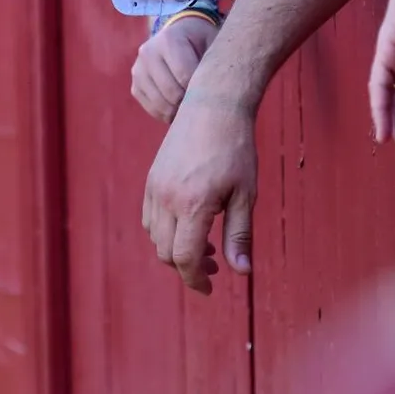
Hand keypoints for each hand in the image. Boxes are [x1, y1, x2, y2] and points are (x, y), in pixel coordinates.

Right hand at [131, 12, 217, 120]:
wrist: (180, 33)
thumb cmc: (201, 41)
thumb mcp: (212, 43)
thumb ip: (213, 63)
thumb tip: (215, 94)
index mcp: (168, 39)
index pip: (185, 75)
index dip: (200, 89)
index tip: (211, 92)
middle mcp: (148, 53)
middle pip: (171, 92)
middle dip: (189, 101)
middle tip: (203, 102)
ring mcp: (138, 70)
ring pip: (160, 103)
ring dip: (178, 111)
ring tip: (191, 106)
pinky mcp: (135, 86)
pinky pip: (151, 108)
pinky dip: (166, 114)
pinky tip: (178, 109)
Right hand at [142, 92, 254, 288]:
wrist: (213, 105)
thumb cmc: (235, 149)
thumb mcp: (245, 194)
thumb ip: (239, 235)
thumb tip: (242, 272)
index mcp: (193, 204)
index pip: (184, 257)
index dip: (196, 280)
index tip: (211, 288)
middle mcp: (167, 198)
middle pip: (166, 252)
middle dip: (188, 267)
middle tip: (214, 264)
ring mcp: (155, 187)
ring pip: (155, 236)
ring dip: (175, 249)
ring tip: (205, 243)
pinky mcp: (151, 178)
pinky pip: (149, 217)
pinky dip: (165, 231)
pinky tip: (188, 223)